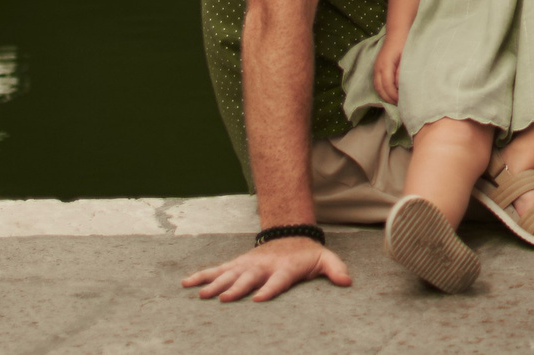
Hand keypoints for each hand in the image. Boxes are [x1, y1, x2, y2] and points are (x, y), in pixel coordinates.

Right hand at [181, 236, 350, 302]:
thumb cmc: (307, 255)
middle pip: (249, 278)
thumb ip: (335, 269)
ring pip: (228, 274)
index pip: (278, 280)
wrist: (290, 234)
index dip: (270, 289)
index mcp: (284, 268)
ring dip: (215, 284)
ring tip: (201, 294)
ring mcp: (247, 265)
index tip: (259, 299)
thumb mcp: (325, 260)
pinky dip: (201, 275)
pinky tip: (186, 283)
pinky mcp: (236, 264)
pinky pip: (216, 270)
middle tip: (224, 298)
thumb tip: (347, 281)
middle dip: (237, 288)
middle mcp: (263, 266)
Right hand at [372, 36, 402, 103]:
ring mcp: (376, 67)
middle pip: (380, 88)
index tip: (403, 101)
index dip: (394, 95)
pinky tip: (390, 93)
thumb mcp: (406, 58)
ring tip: (395, 101)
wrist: (398, 32)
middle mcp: (378, 67)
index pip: (387, 86)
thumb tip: (399, 85)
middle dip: (388, 98)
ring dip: (384, 96)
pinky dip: (382, 90)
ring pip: (377, 86)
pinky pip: (377, 82)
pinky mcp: (377, 67)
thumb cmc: (405, 44)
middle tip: (400, 105)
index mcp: (385, 65)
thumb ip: (402, 71)